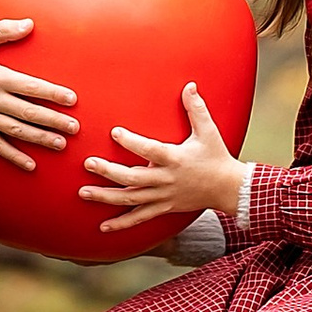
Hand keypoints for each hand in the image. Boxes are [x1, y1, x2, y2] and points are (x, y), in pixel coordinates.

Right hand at [0, 16, 76, 169]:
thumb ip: (4, 30)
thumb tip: (30, 24)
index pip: (33, 88)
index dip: (54, 94)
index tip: (72, 101)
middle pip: (30, 113)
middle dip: (55, 121)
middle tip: (75, 128)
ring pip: (18, 132)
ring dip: (40, 139)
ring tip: (60, 144)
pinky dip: (14, 156)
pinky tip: (30, 165)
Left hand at [76, 84, 242, 230]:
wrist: (228, 189)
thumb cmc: (216, 157)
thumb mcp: (208, 131)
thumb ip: (195, 108)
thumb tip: (189, 85)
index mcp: (175, 159)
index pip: (149, 150)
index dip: (131, 141)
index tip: (114, 132)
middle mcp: (166, 179)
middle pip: (133, 178)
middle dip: (108, 171)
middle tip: (88, 163)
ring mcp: (163, 196)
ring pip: (131, 199)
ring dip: (106, 196)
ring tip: (84, 192)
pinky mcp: (164, 208)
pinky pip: (140, 218)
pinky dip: (122, 224)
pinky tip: (103, 226)